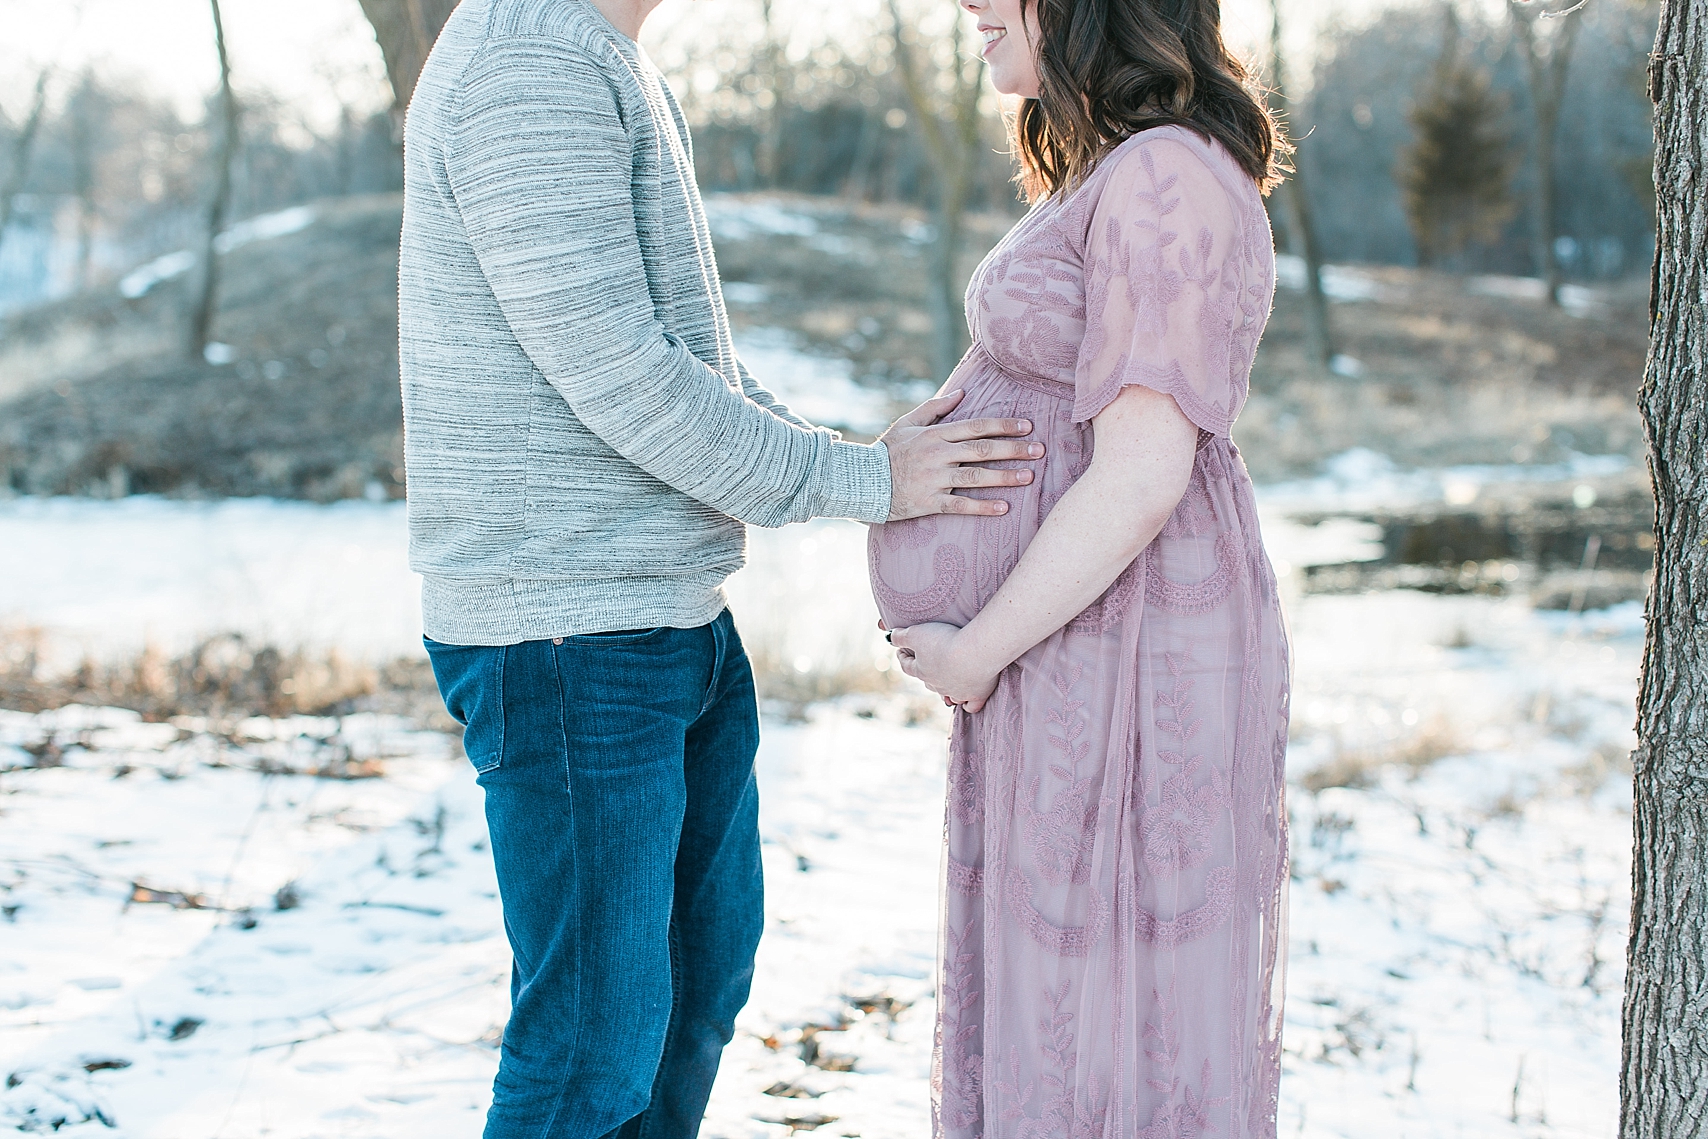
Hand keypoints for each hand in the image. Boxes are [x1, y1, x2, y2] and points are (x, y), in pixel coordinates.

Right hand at [878, 391, 1043, 521]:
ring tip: (1028, 477)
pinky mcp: (929, 502)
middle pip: (982, 450)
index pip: (976, 426)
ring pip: (975, 477)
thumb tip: (961, 392)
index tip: (1027, 427)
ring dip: (1004, 476)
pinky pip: (959, 505)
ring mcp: (934, 479)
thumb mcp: (907, 423)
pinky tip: (1003, 508)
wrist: (861, 481)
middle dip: (1013, 449)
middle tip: (1039, 450)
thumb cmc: (887, 451)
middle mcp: (938, 455)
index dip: (1003, 426)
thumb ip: (935, 407)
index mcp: (935, 434)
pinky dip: (982, 507)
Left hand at [889, 622, 1000, 713]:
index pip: (907, 666)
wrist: (975, 652)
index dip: (903, 657)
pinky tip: (966, 703)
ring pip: (948, 695)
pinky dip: (967, 705)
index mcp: (922, 671)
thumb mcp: (917, 633)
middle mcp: (938, 685)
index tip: (901, 650)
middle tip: (926, 663)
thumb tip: (888, 637)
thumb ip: (900, 636)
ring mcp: (958, 692)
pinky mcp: (977, 694)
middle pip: (928, 682)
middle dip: (925, 673)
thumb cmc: (945, 641)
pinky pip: (971, 706)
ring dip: (945, 692)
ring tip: (946, 684)